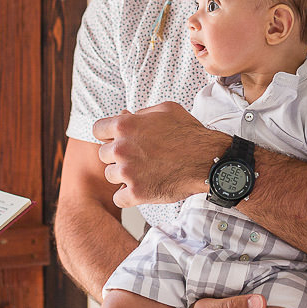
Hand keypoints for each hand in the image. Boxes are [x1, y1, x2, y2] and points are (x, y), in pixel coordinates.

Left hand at [92, 102, 227, 206]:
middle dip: (117, 157)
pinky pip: (119, 198)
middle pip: (103, 155)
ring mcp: (127, 172)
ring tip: (144, 173)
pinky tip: (142, 189)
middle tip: (138, 158)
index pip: (98, 130)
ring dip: (123, 176)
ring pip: (110, 176)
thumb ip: (140, 113)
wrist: (208, 160)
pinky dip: (128, 196)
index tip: (118, 141)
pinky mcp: (136, 193)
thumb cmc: (189, 133)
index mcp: (125, 125)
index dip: (108, 136)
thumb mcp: (165, 110)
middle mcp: (121, 148)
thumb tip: (123, 115)